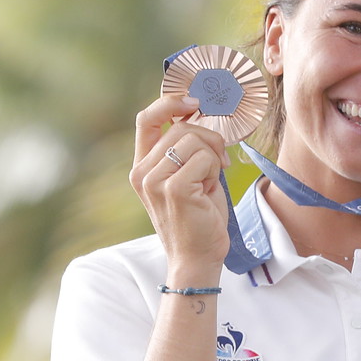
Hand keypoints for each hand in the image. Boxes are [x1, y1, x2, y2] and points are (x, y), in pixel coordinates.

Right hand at [132, 96, 230, 281]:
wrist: (197, 258)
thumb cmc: (198, 218)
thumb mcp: (188, 177)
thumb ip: (186, 150)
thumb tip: (200, 114)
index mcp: (142, 167)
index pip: (147, 119)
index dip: (170, 102)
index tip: (194, 102)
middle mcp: (142, 172)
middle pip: (180, 127)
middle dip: (209, 138)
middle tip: (219, 161)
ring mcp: (154, 181)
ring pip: (193, 140)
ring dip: (212, 156)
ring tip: (210, 181)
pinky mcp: (173, 189)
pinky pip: (204, 158)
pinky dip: (214, 171)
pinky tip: (209, 190)